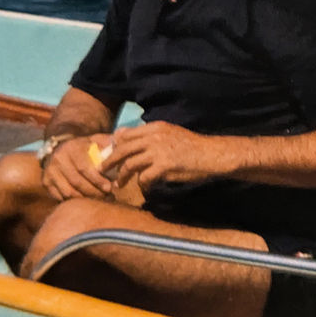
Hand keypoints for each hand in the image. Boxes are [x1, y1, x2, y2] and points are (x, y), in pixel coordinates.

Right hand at [41, 136, 115, 201]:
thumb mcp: (95, 140)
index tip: (109, 188)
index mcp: (72, 149)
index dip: (97, 180)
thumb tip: (120, 146)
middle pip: (76, 182)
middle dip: (94, 192)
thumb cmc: (84, 146)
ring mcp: (49, 172)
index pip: (84, 168)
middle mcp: (58, 160)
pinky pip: (59, 197)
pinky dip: (73, 201)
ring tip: (99, 201)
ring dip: (85, 199)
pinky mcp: (45, 182)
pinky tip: (85, 202)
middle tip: (108, 197)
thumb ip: (107, 142)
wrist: (59, 146)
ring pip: (68, 192)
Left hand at [102, 121, 229, 191]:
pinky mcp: (164, 167)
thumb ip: (152, 135)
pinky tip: (144, 188)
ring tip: (119, 184)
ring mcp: (158, 152)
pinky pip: (144, 178)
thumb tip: (129, 138)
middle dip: (110, 161)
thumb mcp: (171, 133)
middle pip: (123, 149)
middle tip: (102, 170)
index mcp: (155, 128)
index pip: (126, 134)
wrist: (213, 154)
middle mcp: (154, 137)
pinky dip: (141, 184)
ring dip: (122, 176)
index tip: (109, 154)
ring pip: (129, 165)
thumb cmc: (193, 145)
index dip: (115, 145)